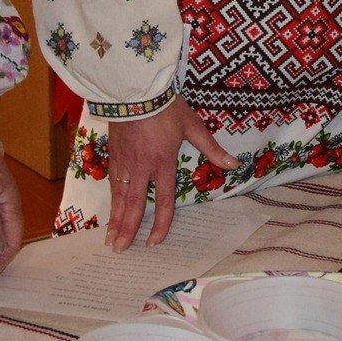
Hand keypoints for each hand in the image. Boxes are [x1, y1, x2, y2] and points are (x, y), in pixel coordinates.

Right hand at [105, 95, 237, 249]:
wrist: (135, 90)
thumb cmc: (166, 107)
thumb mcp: (193, 126)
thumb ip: (211, 148)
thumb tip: (233, 164)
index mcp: (163, 164)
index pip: (162, 202)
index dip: (159, 224)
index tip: (153, 242)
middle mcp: (141, 168)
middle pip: (133, 206)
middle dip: (126, 230)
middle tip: (118, 251)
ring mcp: (124, 162)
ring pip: (118, 197)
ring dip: (114, 220)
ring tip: (108, 239)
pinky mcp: (113, 154)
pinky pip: (111, 182)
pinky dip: (109, 199)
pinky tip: (108, 209)